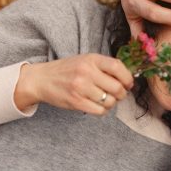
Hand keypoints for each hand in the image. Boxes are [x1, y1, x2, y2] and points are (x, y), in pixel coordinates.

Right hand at [15, 54, 133, 114]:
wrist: (42, 79)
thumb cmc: (68, 70)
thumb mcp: (86, 61)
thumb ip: (105, 67)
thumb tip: (128, 78)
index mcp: (91, 59)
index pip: (118, 67)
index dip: (128, 78)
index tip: (128, 84)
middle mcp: (86, 72)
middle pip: (117, 88)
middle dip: (122, 94)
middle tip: (118, 94)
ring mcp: (81, 88)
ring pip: (110, 101)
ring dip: (111, 103)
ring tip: (105, 99)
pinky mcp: (76, 102)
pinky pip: (100, 111)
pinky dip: (103, 110)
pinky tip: (98, 105)